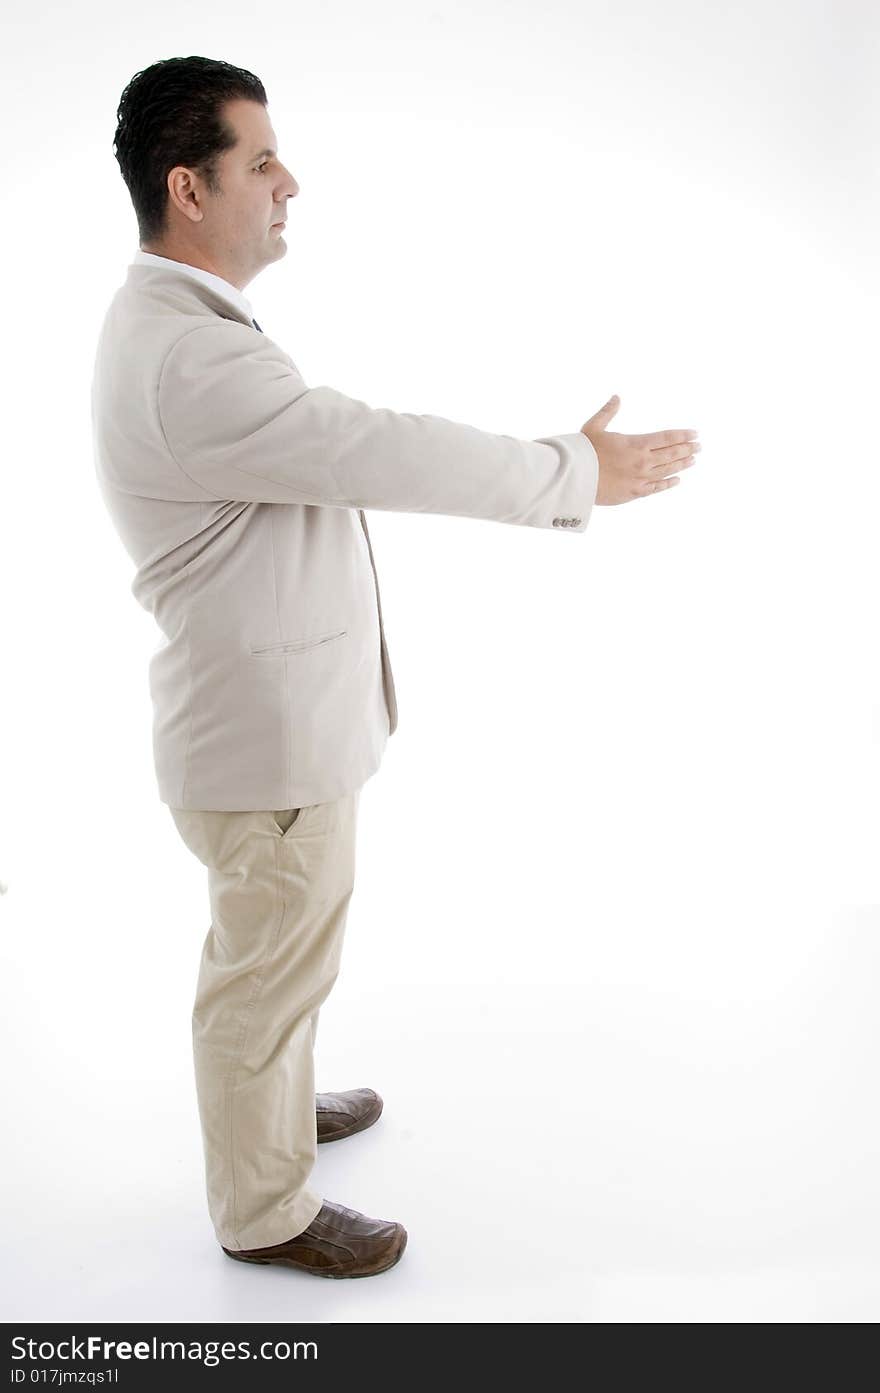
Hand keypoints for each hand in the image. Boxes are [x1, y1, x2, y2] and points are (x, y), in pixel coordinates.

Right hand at [581, 395, 700, 505]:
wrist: (574, 479)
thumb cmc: (583, 452)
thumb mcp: (593, 427)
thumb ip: (608, 412)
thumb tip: (616, 397)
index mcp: (636, 443)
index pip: (667, 438)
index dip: (683, 435)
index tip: (694, 433)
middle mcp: (642, 461)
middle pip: (672, 454)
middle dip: (687, 448)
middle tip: (699, 445)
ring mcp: (640, 478)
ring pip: (668, 470)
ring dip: (682, 464)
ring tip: (693, 459)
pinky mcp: (634, 493)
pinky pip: (656, 488)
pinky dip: (668, 483)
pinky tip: (676, 480)